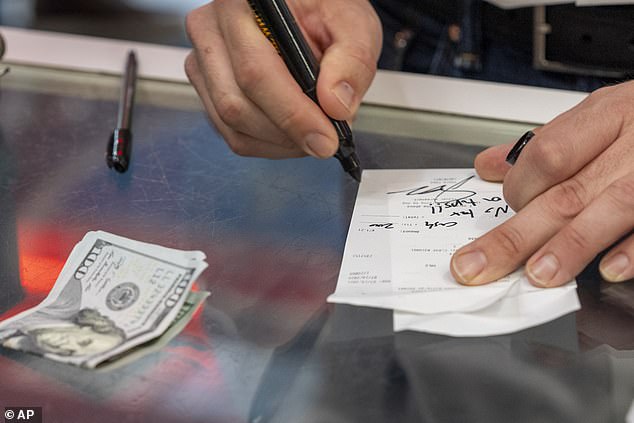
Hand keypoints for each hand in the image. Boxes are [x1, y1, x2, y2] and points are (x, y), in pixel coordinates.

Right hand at [185, 0, 381, 157]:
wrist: (308, 10)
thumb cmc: (325, 9)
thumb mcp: (352, 23)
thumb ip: (351, 61)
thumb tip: (336, 106)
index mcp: (241, 4)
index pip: (256, 71)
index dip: (291, 114)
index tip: (324, 139)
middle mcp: (211, 32)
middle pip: (237, 105)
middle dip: (287, 134)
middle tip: (327, 140)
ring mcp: (204, 64)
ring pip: (233, 126)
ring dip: (280, 142)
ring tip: (314, 130)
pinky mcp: (210, 90)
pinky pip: (233, 133)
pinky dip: (269, 143)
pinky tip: (294, 132)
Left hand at [451, 81, 633, 286]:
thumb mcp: (601, 114)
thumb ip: (546, 143)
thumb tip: (489, 165)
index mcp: (606, 116)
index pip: (547, 155)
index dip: (519, 187)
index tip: (505, 210)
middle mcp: (633, 143)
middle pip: (564, 192)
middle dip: (514, 235)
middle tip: (477, 267)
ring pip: (610, 209)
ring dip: (571, 246)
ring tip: (538, 276)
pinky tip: (610, 270)